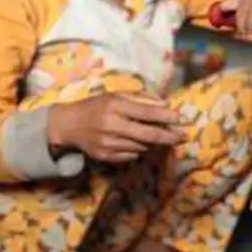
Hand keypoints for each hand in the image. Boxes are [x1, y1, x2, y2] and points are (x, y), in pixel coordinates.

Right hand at [48, 93, 182, 164]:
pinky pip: (132, 155)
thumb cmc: (95, 106)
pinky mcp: (105, 156)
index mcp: (115, 106)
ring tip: (162, 137)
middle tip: (184, 136)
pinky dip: (139, 149)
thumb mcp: (116, 95)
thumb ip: (141, 99)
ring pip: (142, 146)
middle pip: (149, 134)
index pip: (148, 112)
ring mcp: (108, 143)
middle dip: (170, 136)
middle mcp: (112, 125)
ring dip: (155, 142)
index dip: (168, 117)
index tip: (184, 119)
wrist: (68, 125)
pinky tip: (139, 142)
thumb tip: (165, 104)